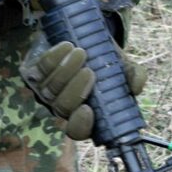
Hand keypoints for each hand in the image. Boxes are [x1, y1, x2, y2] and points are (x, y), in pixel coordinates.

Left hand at [21, 39, 146, 140]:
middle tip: (89, 71)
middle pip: (62, 108)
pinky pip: (39, 70)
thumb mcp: (123, 69)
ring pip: (49, 89)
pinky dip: (53, 58)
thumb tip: (135, 86)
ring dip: (65, 71)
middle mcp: (63, 107)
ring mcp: (47, 92)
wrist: (88, 40)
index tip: (88, 109)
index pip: (78, 131)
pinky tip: (67, 46)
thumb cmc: (108, 62)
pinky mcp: (36, 74)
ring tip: (81, 52)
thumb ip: (133, 77)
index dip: (80, 125)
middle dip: (74, 90)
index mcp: (86, 115)